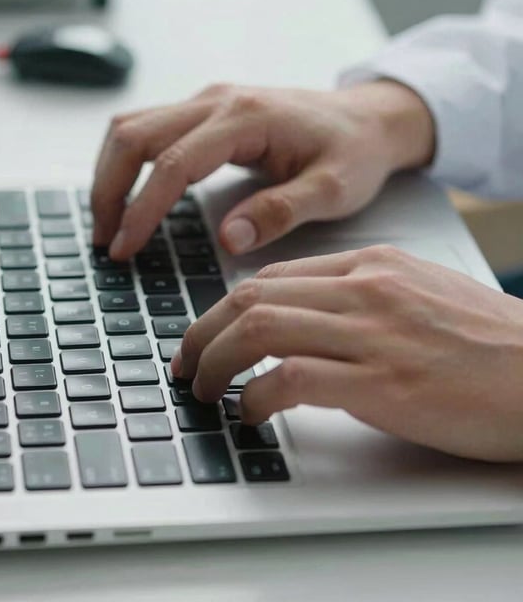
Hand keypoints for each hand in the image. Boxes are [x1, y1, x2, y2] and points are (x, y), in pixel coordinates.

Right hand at [91, 80, 434, 259]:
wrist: (368, 118)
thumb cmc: (355, 152)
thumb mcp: (333, 189)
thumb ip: (281, 212)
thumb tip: (228, 238)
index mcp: (246, 118)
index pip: (173, 164)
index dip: (142, 210)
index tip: (124, 249)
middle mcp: (217, 102)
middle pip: (133, 135)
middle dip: (108, 190)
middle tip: (106, 241)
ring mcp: (207, 102)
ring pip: (131, 127)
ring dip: (109, 174)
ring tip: (108, 223)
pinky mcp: (203, 111)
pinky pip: (146, 129)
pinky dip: (126, 163)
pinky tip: (128, 196)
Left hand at [173, 245, 522, 461]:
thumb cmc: (490, 343)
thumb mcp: (418, 294)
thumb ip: (358, 298)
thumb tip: (299, 322)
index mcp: (371, 263)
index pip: (271, 276)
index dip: (224, 308)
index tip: (206, 334)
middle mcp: (365, 288)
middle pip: (251, 296)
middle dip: (202, 331)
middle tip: (185, 363)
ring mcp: (374, 333)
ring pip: (259, 328)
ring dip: (217, 361)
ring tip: (205, 389)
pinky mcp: (384, 383)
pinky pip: (293, 378)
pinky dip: (257, 396)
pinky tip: (251, 412)